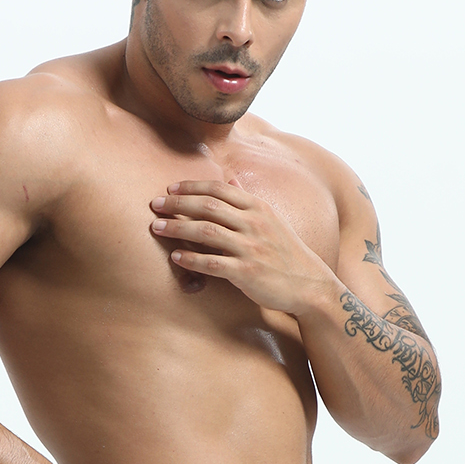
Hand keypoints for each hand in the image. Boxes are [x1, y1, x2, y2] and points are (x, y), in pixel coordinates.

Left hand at [149, 178, 337, 317]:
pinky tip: (176, 257)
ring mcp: (251, 247)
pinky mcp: (247, 272)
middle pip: (208, 206)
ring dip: (178, 228)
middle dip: (177, 204)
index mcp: (258, 207)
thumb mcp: (271, 220)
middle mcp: (254, 223)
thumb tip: (230, 179)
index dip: (191, 187)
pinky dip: (192, 259)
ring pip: (207, 232)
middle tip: (155, 204)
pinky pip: (213, 263)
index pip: (218, 189)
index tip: (170, 189)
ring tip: (157, 228)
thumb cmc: (286, 252)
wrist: (309, 284)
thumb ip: (247, 199)